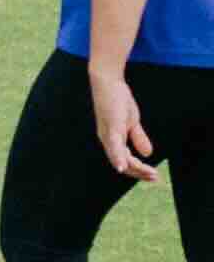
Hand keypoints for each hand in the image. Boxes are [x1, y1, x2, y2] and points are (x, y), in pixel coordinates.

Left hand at [94, 65, 161, 180]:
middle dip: (139, 172)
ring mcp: (107, 134)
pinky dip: (118, 158)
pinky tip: (122, 168)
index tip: (154, 176)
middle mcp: (107, 140)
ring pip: (119, 157)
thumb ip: (138, 137)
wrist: (108, 83)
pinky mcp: (111, 126)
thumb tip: (147, 154)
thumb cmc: (118, 101)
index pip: (125, 161)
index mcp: (112, 140)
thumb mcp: (131, 122)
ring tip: (149, 174)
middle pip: (122, 163)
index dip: (138, 170)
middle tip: (155, 178)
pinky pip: (114, 145)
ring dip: (134, 168)